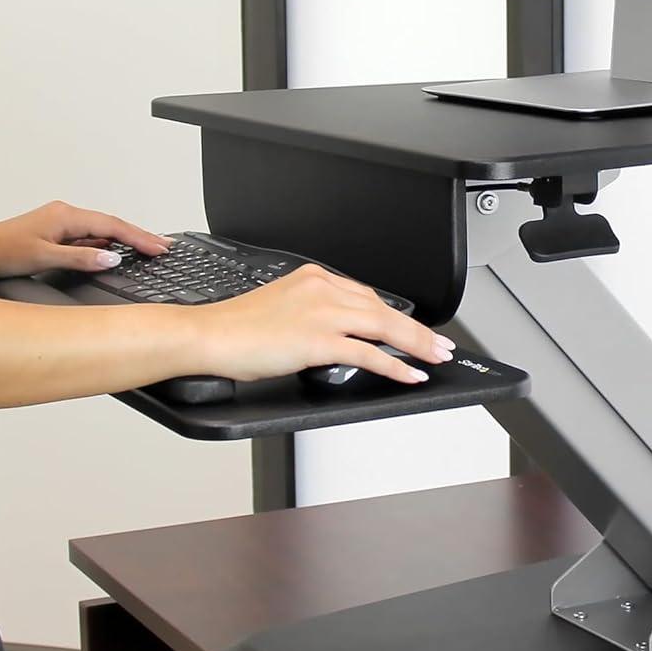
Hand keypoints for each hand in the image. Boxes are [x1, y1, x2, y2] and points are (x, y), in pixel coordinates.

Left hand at [0, 201, 170, 279]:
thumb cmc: (1, 251)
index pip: (112, 226)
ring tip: (149, 248)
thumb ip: (80, 259)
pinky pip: (89, 237)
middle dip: (139, 236)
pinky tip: (116, 252)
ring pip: (101, 231)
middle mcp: (66, 215)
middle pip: (111, 225)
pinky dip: (106, 244)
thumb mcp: (43, 258)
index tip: (159, 247)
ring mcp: (61, 223)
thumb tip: (112, 259)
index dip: (138, 237)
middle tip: (164, 246)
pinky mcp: (56, 233)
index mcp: (66, 216)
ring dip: (125, 239)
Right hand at [189, 264, 454, 385]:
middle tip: (440, 345)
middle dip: (417, 330)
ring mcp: (321, 313)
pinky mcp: (318, 340)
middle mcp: (321, 289)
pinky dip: (395, 365)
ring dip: (417, 344)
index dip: (395, 314)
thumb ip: (312, 313)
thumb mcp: (281, 307)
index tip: (412, 327)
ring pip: (384, 326)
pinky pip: (368, 353)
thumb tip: (339, 335)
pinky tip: (410, 373)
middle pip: (382, 308)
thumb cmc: (236, 328)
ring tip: (436, 358)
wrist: (210, 335)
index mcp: (312, 277)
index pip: (366, 295)